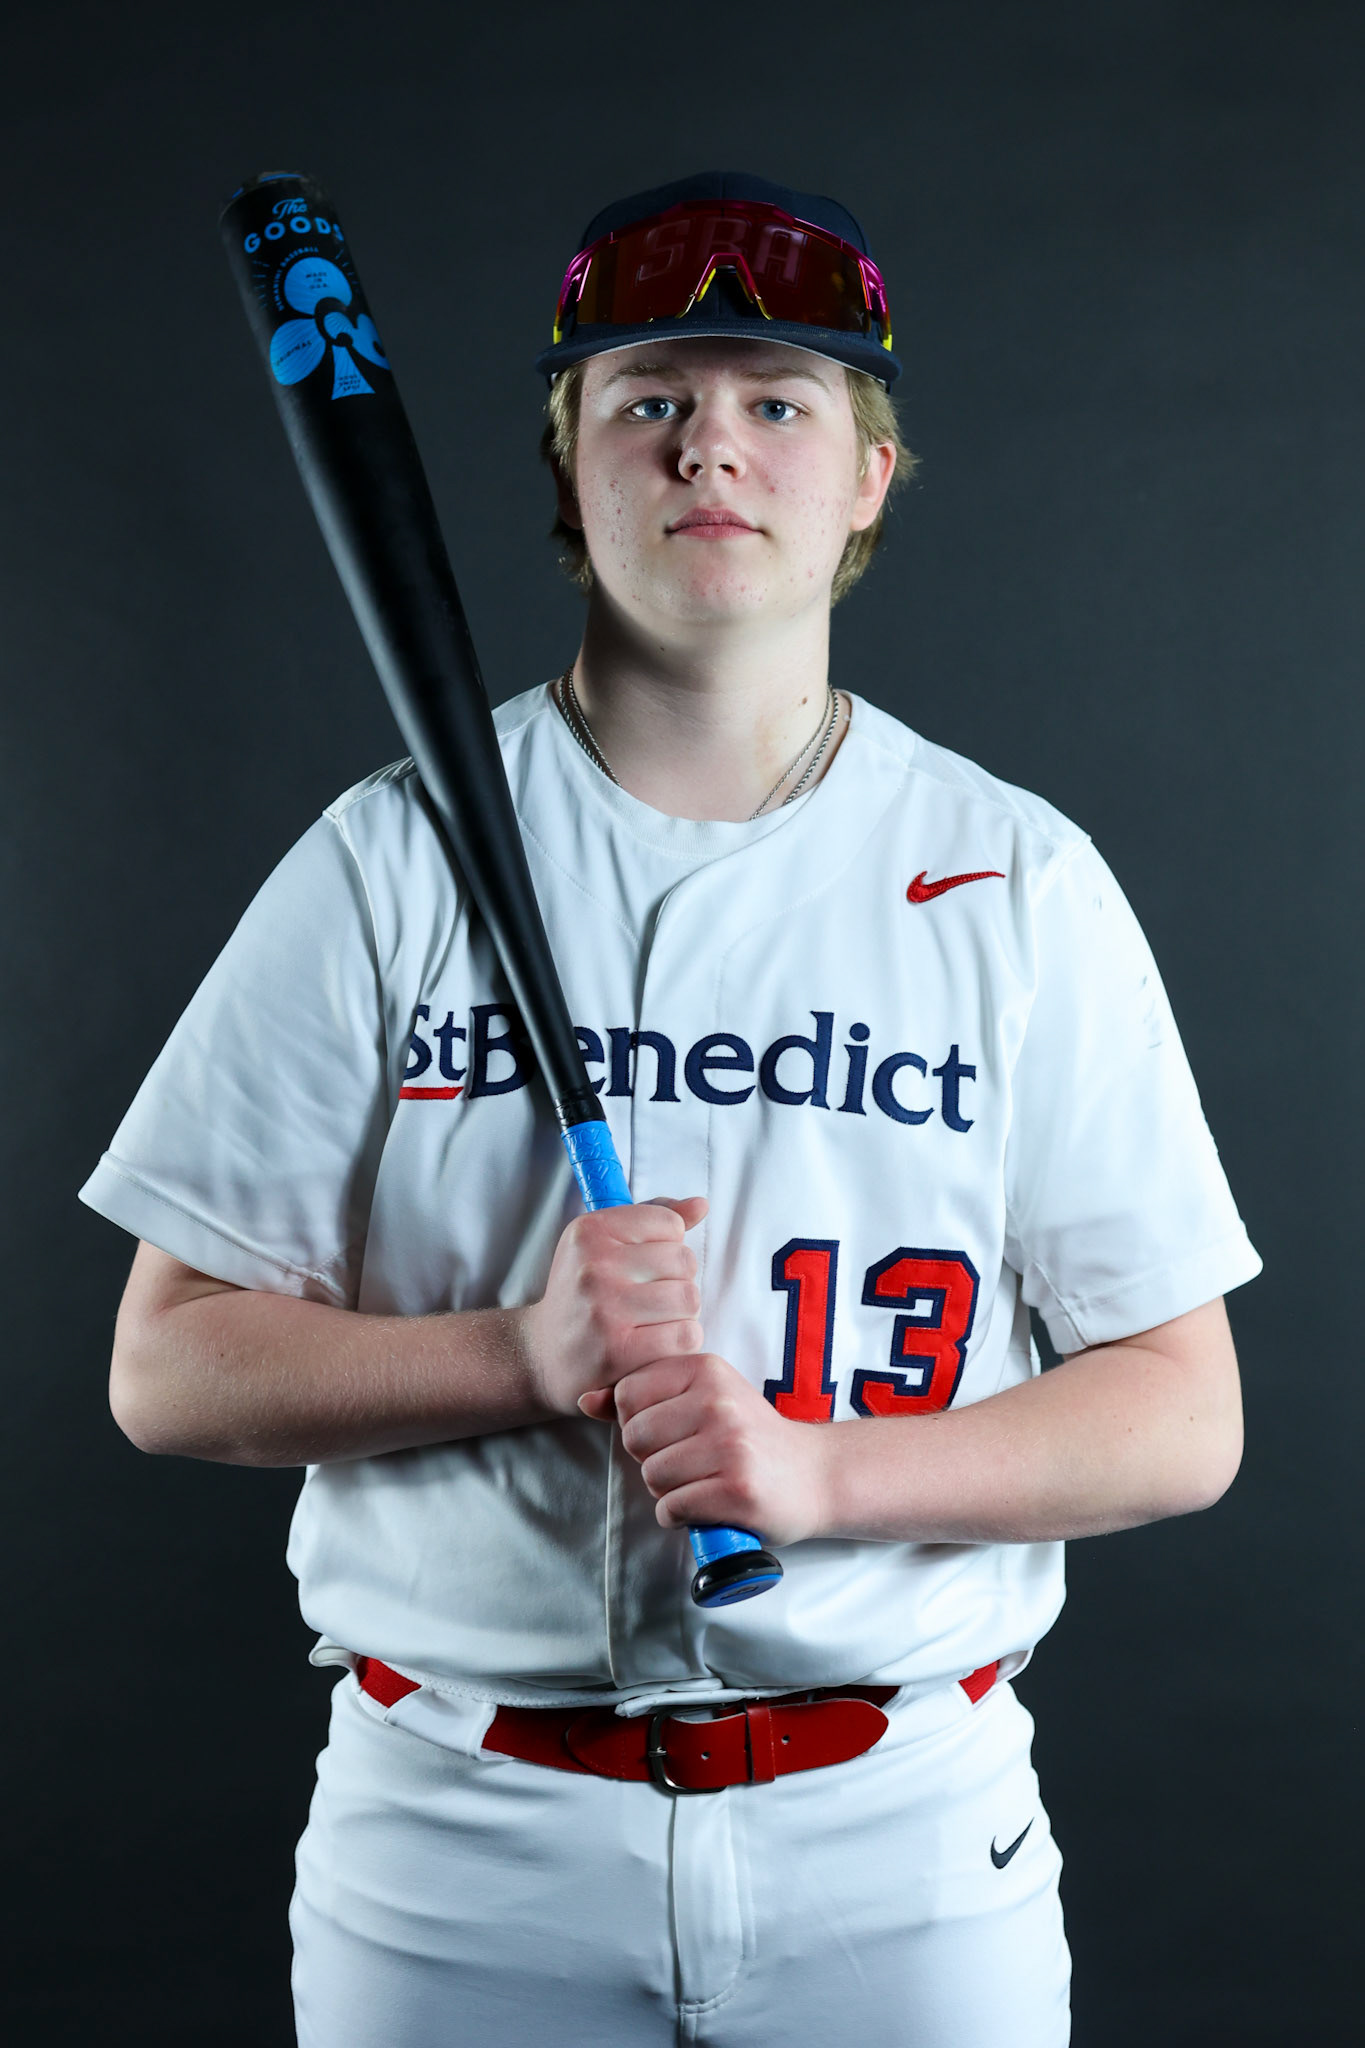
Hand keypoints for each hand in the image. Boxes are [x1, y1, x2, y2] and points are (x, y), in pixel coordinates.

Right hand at [519, 1197, 706, 1418]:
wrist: (543, 1354)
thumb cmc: (584, 1293)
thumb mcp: (604, 1243)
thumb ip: (654, 1218)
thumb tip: (701, 1205)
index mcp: (590, 1231)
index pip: (669, 1223)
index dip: (666, 1247)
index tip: (642, 1266)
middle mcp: (593, 1266)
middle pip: (684, 1261)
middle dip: (678, 1281)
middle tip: (651, 1298)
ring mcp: (604, 1310)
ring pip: (690, 1299)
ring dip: (683, 1314)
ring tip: (654, 1320)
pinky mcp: (617, 1352)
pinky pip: (685, 1336)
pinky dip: (680, 1343)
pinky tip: (656, 1344)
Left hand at [600, 1352, 832, 1547]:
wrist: (815, 1475)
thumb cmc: (750, 1438)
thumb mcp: (703, 1400)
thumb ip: (643, 1398)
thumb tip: (584, 1400)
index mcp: (706, 1370)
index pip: (627, 1394)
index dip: (638, 1422)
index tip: (671, 1432)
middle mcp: (718, 1402)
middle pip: (634, 1437)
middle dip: (650, 1458)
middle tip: (687, 1463)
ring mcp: (730, 1446)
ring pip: (651, 1475)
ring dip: (666, 1490)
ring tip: (699, 1484)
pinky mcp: (737, 1490)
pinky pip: (672, 1508)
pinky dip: (679, 1516)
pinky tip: (705, 1506)